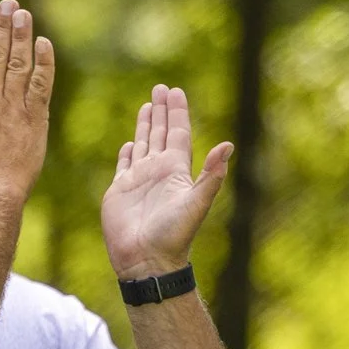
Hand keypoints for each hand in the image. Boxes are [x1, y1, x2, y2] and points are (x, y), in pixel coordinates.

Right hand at [102, 85, 232, 278]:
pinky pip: (124, 165)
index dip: (177, 112)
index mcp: (176, 171)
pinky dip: (127, 153)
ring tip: (148, 105)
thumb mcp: (196, 203)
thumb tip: (229, 146)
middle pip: (161, 133)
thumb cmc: (173, 235)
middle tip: (161, 87)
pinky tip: (129, 144)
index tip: (176, 91)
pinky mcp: (120, 190)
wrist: (147, 261)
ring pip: (143, 144)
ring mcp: (139, 180)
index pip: (179, 133)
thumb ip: (211, 175)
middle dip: (162, 111)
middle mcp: (158, 172)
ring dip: (145, 125)